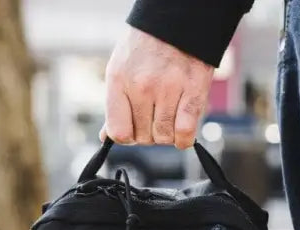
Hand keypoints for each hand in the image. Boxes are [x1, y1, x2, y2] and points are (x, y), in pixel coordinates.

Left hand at [103, 26, 213, 149]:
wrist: (177, 22)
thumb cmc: (146, 49)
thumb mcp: (121, 69)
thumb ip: (115, 105)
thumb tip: (106, 136)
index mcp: (119, 80)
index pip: (119, 132)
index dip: (128, 136)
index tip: (134, 127)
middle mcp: (142, 86)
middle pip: (144, 138)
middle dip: (150, 133)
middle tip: (155, 116)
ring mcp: (168, 89)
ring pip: (165, 138)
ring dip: (168, 134)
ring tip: (169, 116)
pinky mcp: (193, 91)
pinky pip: (185, 133)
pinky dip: (184, 138)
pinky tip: (182, 127)